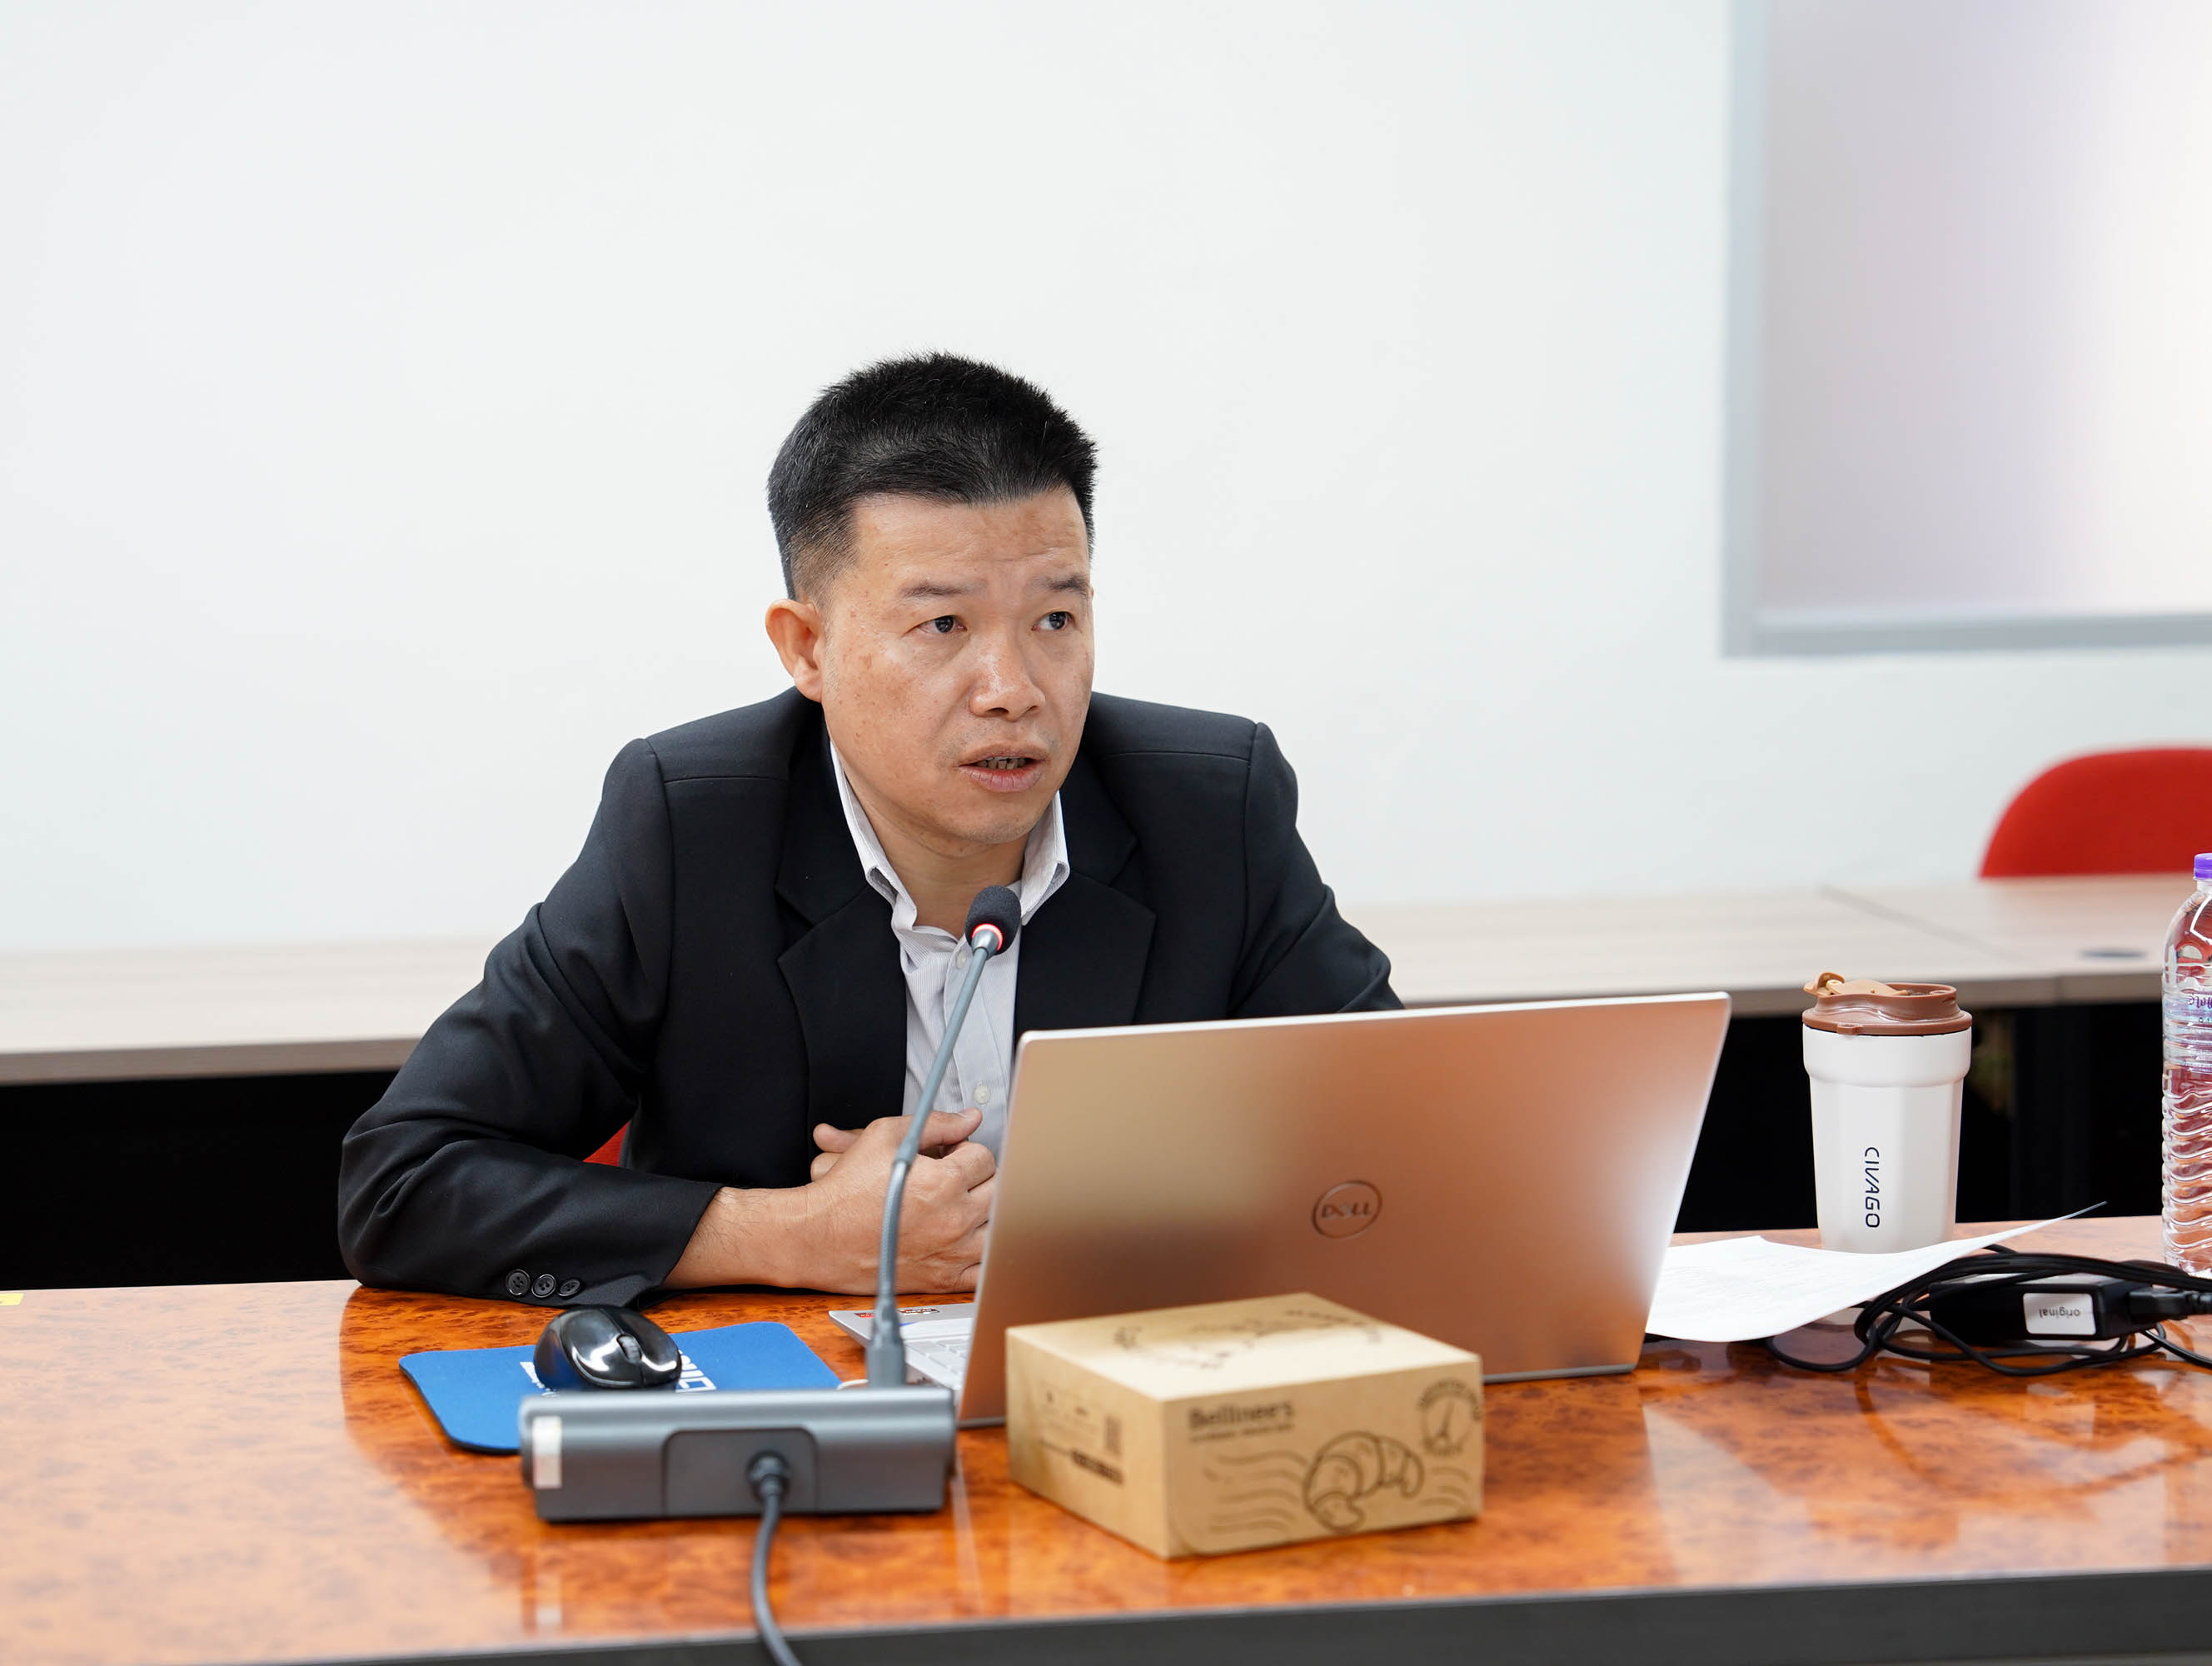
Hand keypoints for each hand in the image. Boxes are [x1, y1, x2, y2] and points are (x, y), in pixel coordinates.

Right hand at [667, 1108, 993, 1294]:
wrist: (817, 1238)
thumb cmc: (845, 1189)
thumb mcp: (884, 1137)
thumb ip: (935, 1123)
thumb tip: (969, 1118)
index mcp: (944, 1182)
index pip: (985, 1157)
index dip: (965, 1151)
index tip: (949, 1156)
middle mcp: (954, 1219)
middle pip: (997, 1189)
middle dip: (978, 1178)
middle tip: (955, 1178)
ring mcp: (952, 1253)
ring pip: (998, 1227)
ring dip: (985, 1213)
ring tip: (960, 1206)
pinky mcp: (943, 1279)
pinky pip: (984, 1268)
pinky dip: (981, 1253)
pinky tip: (962, 1239)